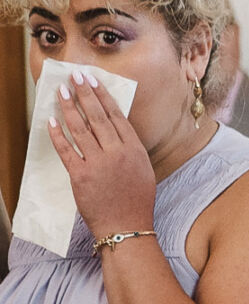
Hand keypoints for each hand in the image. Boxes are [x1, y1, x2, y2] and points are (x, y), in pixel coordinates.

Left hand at [45, 70, 156, 241]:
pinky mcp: (81, 176)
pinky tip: (52, 121)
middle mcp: (117, 154)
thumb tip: (113, 125)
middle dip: (84, 93)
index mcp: (134, 150)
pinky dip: (58, 134)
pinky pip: (66, 150)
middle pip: (97, 117)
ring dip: (70, 108)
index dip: (102, 96)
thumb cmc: (136, 201)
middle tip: (75, 76)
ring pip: (80, 129)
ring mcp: (98, 164)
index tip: (92, 81)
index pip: (116, 116)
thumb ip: (129, 148)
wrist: (126, 227)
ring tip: (62, 92)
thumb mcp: (142, 169)